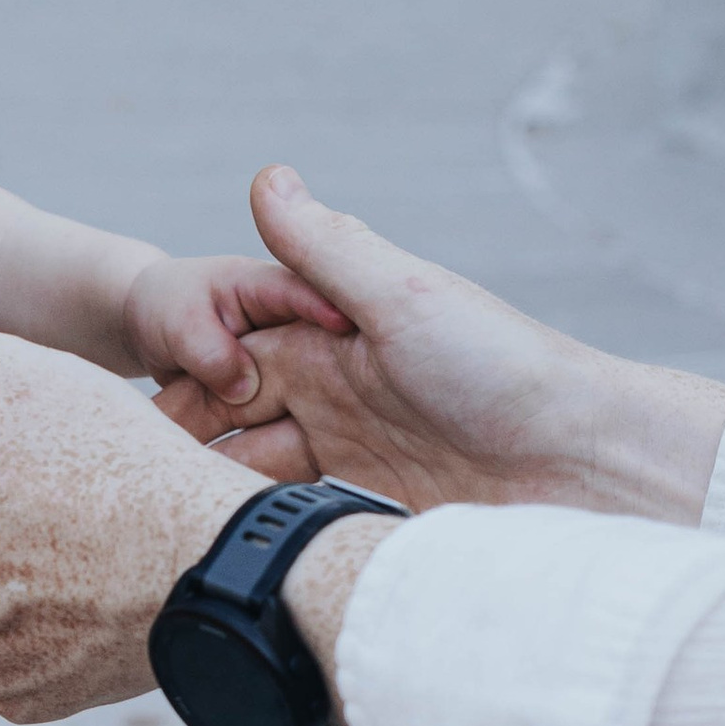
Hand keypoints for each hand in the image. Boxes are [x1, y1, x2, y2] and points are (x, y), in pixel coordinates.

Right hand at [152, 166, 724, 521]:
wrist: (588, 464)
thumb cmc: (507, 369)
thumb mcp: (403, 296)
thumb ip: (325, 247)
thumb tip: (264, 175)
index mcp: (333, 338)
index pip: (231, 353)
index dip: (187, 380)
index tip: (142, 414)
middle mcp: (336, 395)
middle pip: (231, 419)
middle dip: (184, 445)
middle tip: (136, 481)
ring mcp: (355, 457)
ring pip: (255, 475)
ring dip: (216, 491)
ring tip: (172, 521)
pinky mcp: (374, 514)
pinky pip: (299, 520)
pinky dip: (265, 530)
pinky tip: (238, 549)